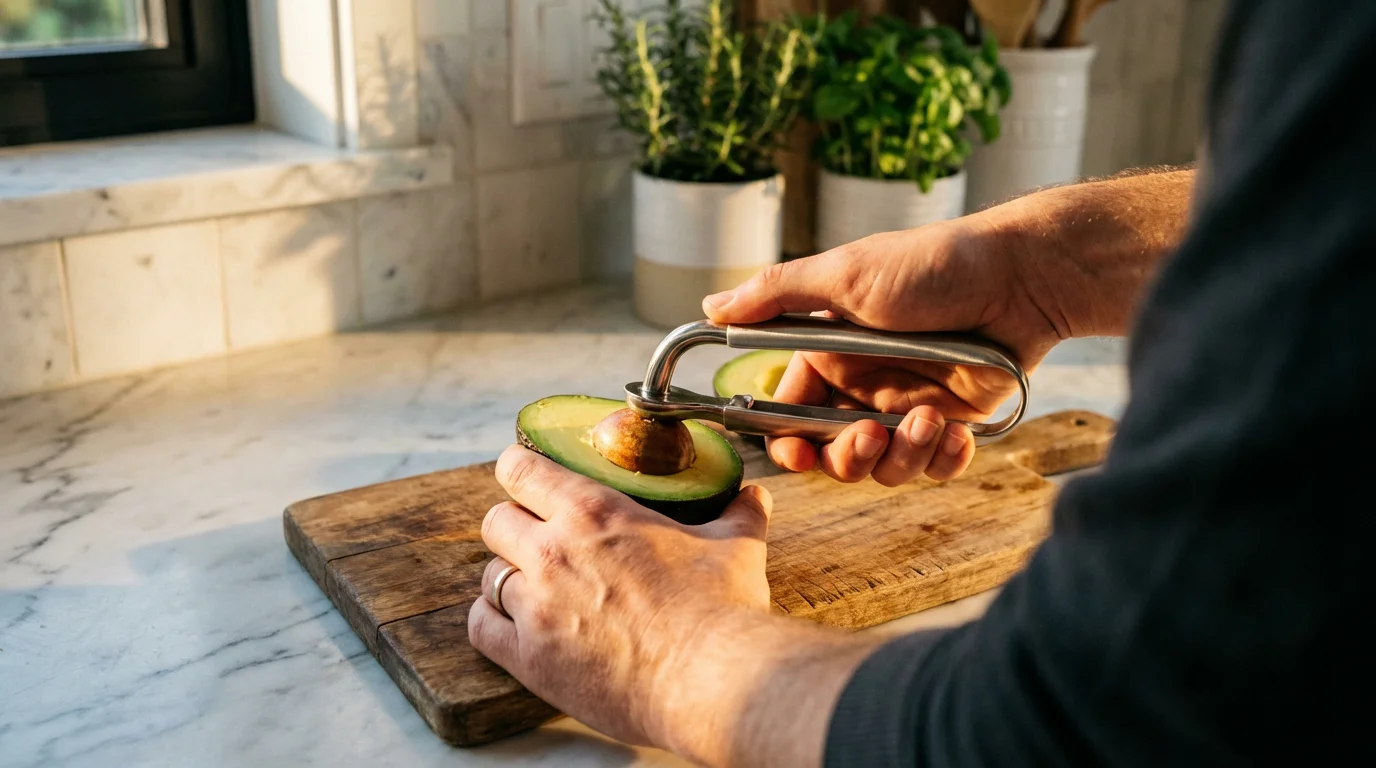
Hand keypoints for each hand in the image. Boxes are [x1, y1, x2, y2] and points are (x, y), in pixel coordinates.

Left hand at [468, 445, 777, 758]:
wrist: (711, 678)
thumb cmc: (722, 610)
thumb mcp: (736, 548)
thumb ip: (739, 515)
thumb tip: (755, 496)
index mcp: (594, 512)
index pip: (521, 469)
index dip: (518, 469)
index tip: (525, 477)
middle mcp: (553, 552)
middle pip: (496, 520)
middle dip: (513, 524)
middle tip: (536, 536)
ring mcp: (536, 606)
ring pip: (489, 574)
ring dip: (507, 576)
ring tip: (534, 587)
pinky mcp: (530, 657)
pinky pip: (481, 628)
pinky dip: (492, 621)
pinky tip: (512, 623)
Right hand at [703, 216, 1060, 485]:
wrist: (1022, 275)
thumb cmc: (932, 266)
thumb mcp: (845, 274)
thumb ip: (776, 295)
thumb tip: (710, 306)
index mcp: (830, 352)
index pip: (790, 411)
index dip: (788, 440)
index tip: (795, 452)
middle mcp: (863, 384)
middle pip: (832, 451)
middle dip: (844, 457)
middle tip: (865, 437)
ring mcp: (907, 406)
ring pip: (882, 466)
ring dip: (900, 456)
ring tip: (929, 422)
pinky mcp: (953, 422)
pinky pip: (935, 465)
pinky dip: (943, 460)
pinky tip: (956, 436)